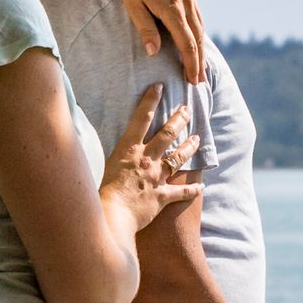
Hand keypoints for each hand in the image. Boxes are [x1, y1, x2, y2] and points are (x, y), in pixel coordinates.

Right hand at [99, 84, 199, 234]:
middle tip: (187, 109)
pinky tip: (201, 187)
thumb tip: (115, 150)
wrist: (111, 215)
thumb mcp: (104, 167)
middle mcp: (146, 159)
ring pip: (178, 157)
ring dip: (189, 146)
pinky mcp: (162, 195)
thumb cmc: (101, 193)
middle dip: (179, 119)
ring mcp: (156, 177)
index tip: (160, 87)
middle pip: (167, 134)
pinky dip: (192, 190)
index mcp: (129, 149)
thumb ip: (115, 157)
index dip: (151, 101)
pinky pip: (181, 192)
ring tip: (197, 138)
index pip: (141, 119)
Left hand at [107, 0, 207, 83]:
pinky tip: (196, 38)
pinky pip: (198, 14)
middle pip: (197, 37)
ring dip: (201, 46)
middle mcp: (185, 1)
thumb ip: (145, 27)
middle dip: (199, 60)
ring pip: (200, 25)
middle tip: (199, 80)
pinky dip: (199, 30)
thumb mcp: (132, 3)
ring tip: (199, 64)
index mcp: (171, 7)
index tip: (192, 79)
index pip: (187, 42)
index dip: (190, 62)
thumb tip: (154, 52)